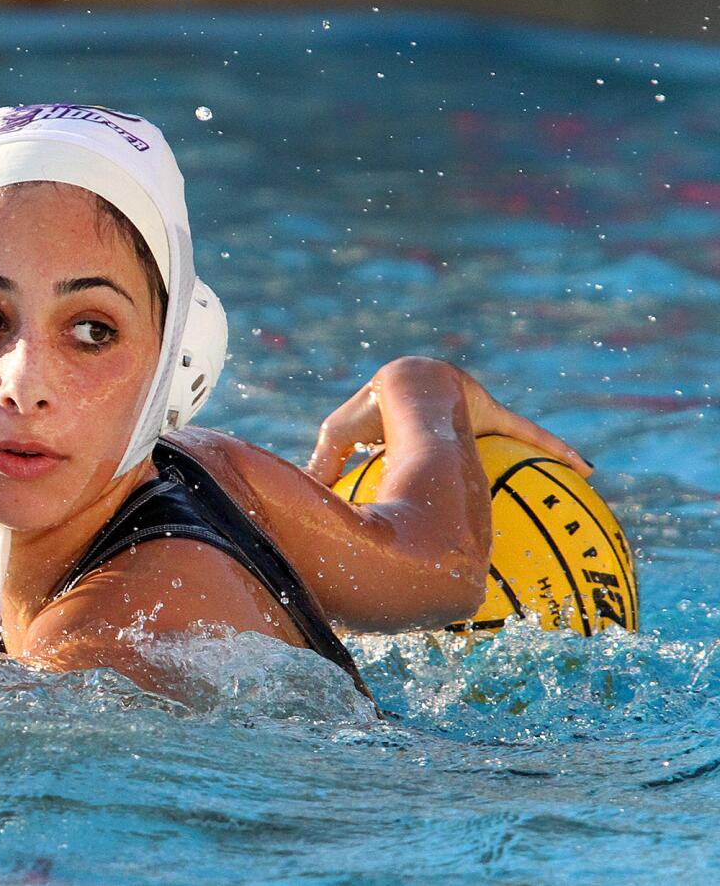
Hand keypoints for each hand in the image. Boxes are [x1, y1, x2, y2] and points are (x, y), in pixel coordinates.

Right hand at [303, 356, 592, 485]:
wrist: (402, 383)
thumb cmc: (370, 412)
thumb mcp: (339, 443)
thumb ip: (325, 471)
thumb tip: (303, 507)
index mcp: (414, 432)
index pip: (422, 448)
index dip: (429, 461)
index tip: (435, 487)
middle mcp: (451, 426)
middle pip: (475, 446)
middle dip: (490, 456)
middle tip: (508, 489)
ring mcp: (475, 418)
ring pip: (511, 442)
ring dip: (539, 457)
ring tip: (571, 479)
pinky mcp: (495, 416)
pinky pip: (531, 435)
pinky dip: (557, 448)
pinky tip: (587, 468)